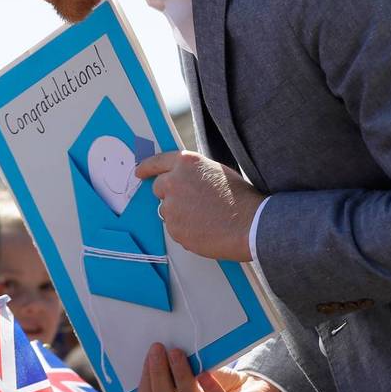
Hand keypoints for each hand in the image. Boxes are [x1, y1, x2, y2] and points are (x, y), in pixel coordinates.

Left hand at [136, 150, 263, 261]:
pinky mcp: (174, 227)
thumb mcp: (215, 171)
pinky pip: (174, 228)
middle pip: (159, 187)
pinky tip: (204, 228)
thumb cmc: (240, 198)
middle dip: (170, 194)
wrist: (251, 224)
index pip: (157, 162)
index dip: (146, 167)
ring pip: (167, 210)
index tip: (139, 172)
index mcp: (186, 163)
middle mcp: (174, 181)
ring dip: (179, 213)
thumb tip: (182, 180)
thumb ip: (193, 173)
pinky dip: (185, 229)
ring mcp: (172, 206)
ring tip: (205, 217)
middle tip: (192, 202)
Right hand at [137, 344, 285, 391]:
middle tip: (159, 349)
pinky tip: (204, 373)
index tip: (150, 354)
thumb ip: (176, 373)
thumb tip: (158, 350)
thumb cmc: (220, 384)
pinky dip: (211, 390)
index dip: (146, 378)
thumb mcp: (193, 377)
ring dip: (180, 377)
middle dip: (159, 375)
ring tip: (177, 353)